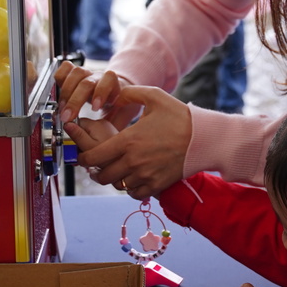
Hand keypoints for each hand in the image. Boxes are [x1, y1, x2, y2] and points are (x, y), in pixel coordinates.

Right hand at [54, 61, 132, 123]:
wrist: (117, 93)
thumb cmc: (120, 107)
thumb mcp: (121, 118)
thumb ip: (115, 125)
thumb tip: (107, 140)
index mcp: (114, 85)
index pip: (109, 80)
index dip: (101, 92)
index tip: (95, 109)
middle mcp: (100, 77)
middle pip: (87, 82)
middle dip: (75, 101)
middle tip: (67, 118)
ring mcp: (87, 74)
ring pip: (75, 73)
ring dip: (66, 93)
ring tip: (62, 109)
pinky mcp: (75, 74)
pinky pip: (66, 67)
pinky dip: (60, 77)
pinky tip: (58, 90)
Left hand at [61, 85, 189, 200]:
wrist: (205, 139)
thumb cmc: (180, 116)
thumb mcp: (154, 97)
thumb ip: (129, 93)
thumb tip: (112, 94)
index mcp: (128, 140)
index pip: (93, 157)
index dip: (82, 158)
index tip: (81, 155)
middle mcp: (133, 161)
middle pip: (102, 175)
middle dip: (96, 170)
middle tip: (97, 163)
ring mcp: (145, 175)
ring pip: (117, 185)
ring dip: (113, 178)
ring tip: (115, 168)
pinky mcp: (157, 185)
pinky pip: (134, 193)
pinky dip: (129, 187)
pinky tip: (132, 177)